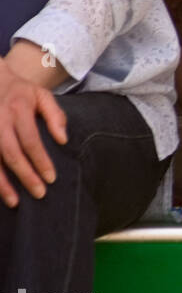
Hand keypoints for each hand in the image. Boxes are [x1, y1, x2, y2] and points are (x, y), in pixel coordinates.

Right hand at [0, 57, 66, 207]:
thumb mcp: (42, 95)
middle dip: (25, 175)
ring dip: (1, 183)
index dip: (40, 161)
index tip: (51, 178)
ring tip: (14, 202)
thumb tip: (63, 140)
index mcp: (17, 109)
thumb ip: (56, 115)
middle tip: (39, 194)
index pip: (30, 140)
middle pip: (10, 153)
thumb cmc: (20, 90)